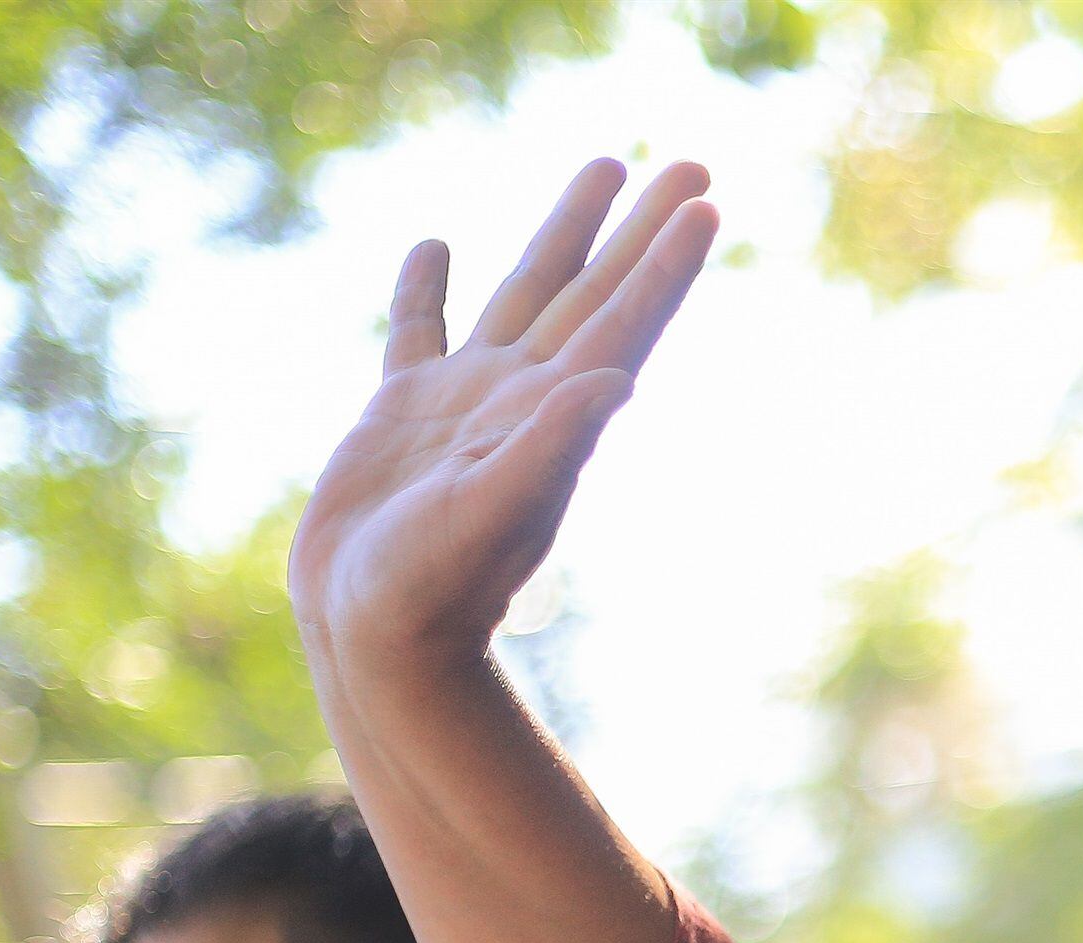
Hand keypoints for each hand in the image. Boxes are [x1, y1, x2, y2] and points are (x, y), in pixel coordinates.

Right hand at [290, 159, 715, 673]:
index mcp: (555, 416)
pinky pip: (420, 332)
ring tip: (600, 167)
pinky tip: (435, 246)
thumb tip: (614, 380)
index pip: (624, 320)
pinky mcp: (404, 417)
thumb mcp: (494, 516)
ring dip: (564, 233)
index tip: (707, 200)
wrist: (375, 640)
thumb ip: (550, 446)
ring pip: (524, 292)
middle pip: (594, 290)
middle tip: (686, 161)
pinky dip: (428, 288)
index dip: (666, 261)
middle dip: (640, 227)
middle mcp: (524, 399)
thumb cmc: (432, 590)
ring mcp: (466, 403)